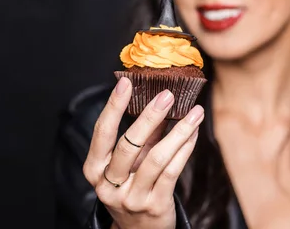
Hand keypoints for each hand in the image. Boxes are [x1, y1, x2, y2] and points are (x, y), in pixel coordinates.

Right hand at [83, 77, 203, 228]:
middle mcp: (108, 185)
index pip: (101, 133)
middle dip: (150, 116)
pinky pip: (172, 172)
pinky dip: (185, 149)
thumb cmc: (131, 188)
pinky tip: (194, 133)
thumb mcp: (127, 165)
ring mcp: (131, 198)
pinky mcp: (154, 206)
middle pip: (128, 145)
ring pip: (156, 158)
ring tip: (195, 112)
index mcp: (94, 170)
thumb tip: (158, 102)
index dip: (113, 106)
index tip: (126, 82)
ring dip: (179, 131)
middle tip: (168, 95)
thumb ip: (140, 137)